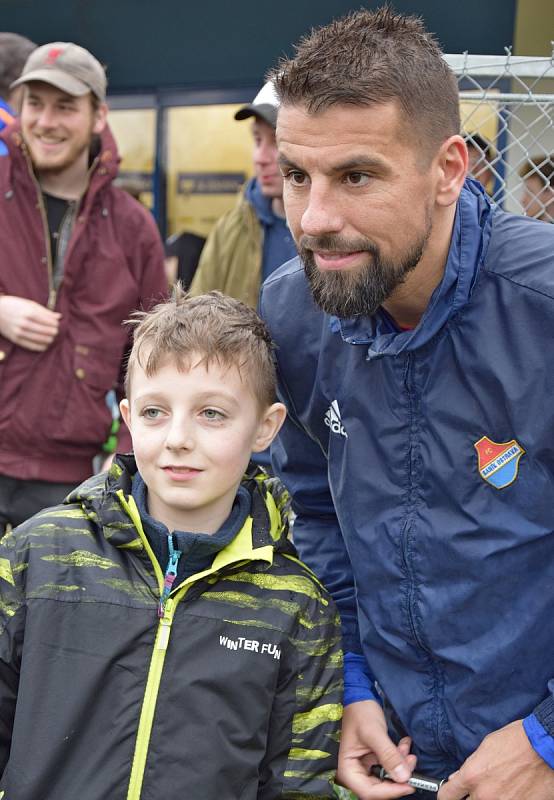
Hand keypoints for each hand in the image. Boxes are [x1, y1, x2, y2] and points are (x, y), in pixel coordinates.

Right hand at [0, 295, 60, 350]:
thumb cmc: (14, 305)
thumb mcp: (29, 304)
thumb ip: (45, 311)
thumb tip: (59, 317)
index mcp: (30, 313)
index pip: (50, 322)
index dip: (56, 324)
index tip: (56, 324)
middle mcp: (25, 323)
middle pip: (48, 332)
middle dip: (54, 332)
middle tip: (55, 331)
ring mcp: (20, 332)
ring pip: (42, 340)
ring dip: (49, 339)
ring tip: (51, 337)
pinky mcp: (16, 339)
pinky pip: (33, 347)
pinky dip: (42, 347)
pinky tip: (45, 344)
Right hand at [337, 700, 416, 798]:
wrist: (359, 695)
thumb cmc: (360, 712)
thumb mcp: (374, 733)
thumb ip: (388, 755)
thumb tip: (404, 777)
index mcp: (348, 769)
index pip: (369, 791)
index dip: (390, 791)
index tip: (409, 784)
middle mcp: (354, 771)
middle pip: (379, 787)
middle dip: (398, 776)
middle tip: (411, 762)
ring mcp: (364, 765)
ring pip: (387, 776)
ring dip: (400, 764)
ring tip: (407, 749)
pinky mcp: (373, 758)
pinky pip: (388, 764)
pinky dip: (398, 757)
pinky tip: (404, 744)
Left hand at [439, 719, 553, 799]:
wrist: (544, 748)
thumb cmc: (516, 741)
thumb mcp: (486, 746)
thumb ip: (470, 766)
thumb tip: (459, 778)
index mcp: (472, 776)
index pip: (447, 795)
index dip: (446, 794)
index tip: (449, 794)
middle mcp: (484, 795)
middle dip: (471, 796)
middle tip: (481, 786)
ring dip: (488, 798)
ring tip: (499, 787)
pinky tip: (512, 791)